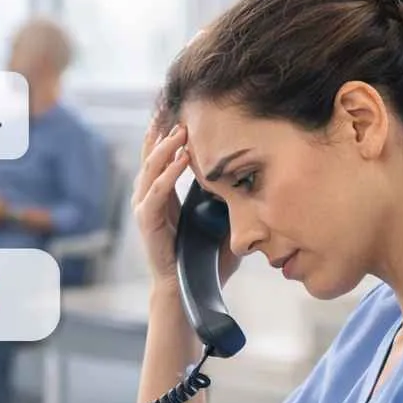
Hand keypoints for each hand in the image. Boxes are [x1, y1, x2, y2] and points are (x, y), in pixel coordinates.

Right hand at [133, 117, 240, 290]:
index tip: (181, 113)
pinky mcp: (147, 224)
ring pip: (150, 171)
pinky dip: (168, 176)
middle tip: (177, 111)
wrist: (188, 291)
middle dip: (162, 133)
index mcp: (165, 198)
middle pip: (150, 157)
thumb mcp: (222, 223)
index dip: (167, 136)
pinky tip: (180, 161)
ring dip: (165, 149)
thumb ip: (229, 203)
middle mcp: (150, 200)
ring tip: (180, 131)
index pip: (161, 159)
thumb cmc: (205, 261)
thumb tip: (256, 181)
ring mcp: (146, 211)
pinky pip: (156, 195)